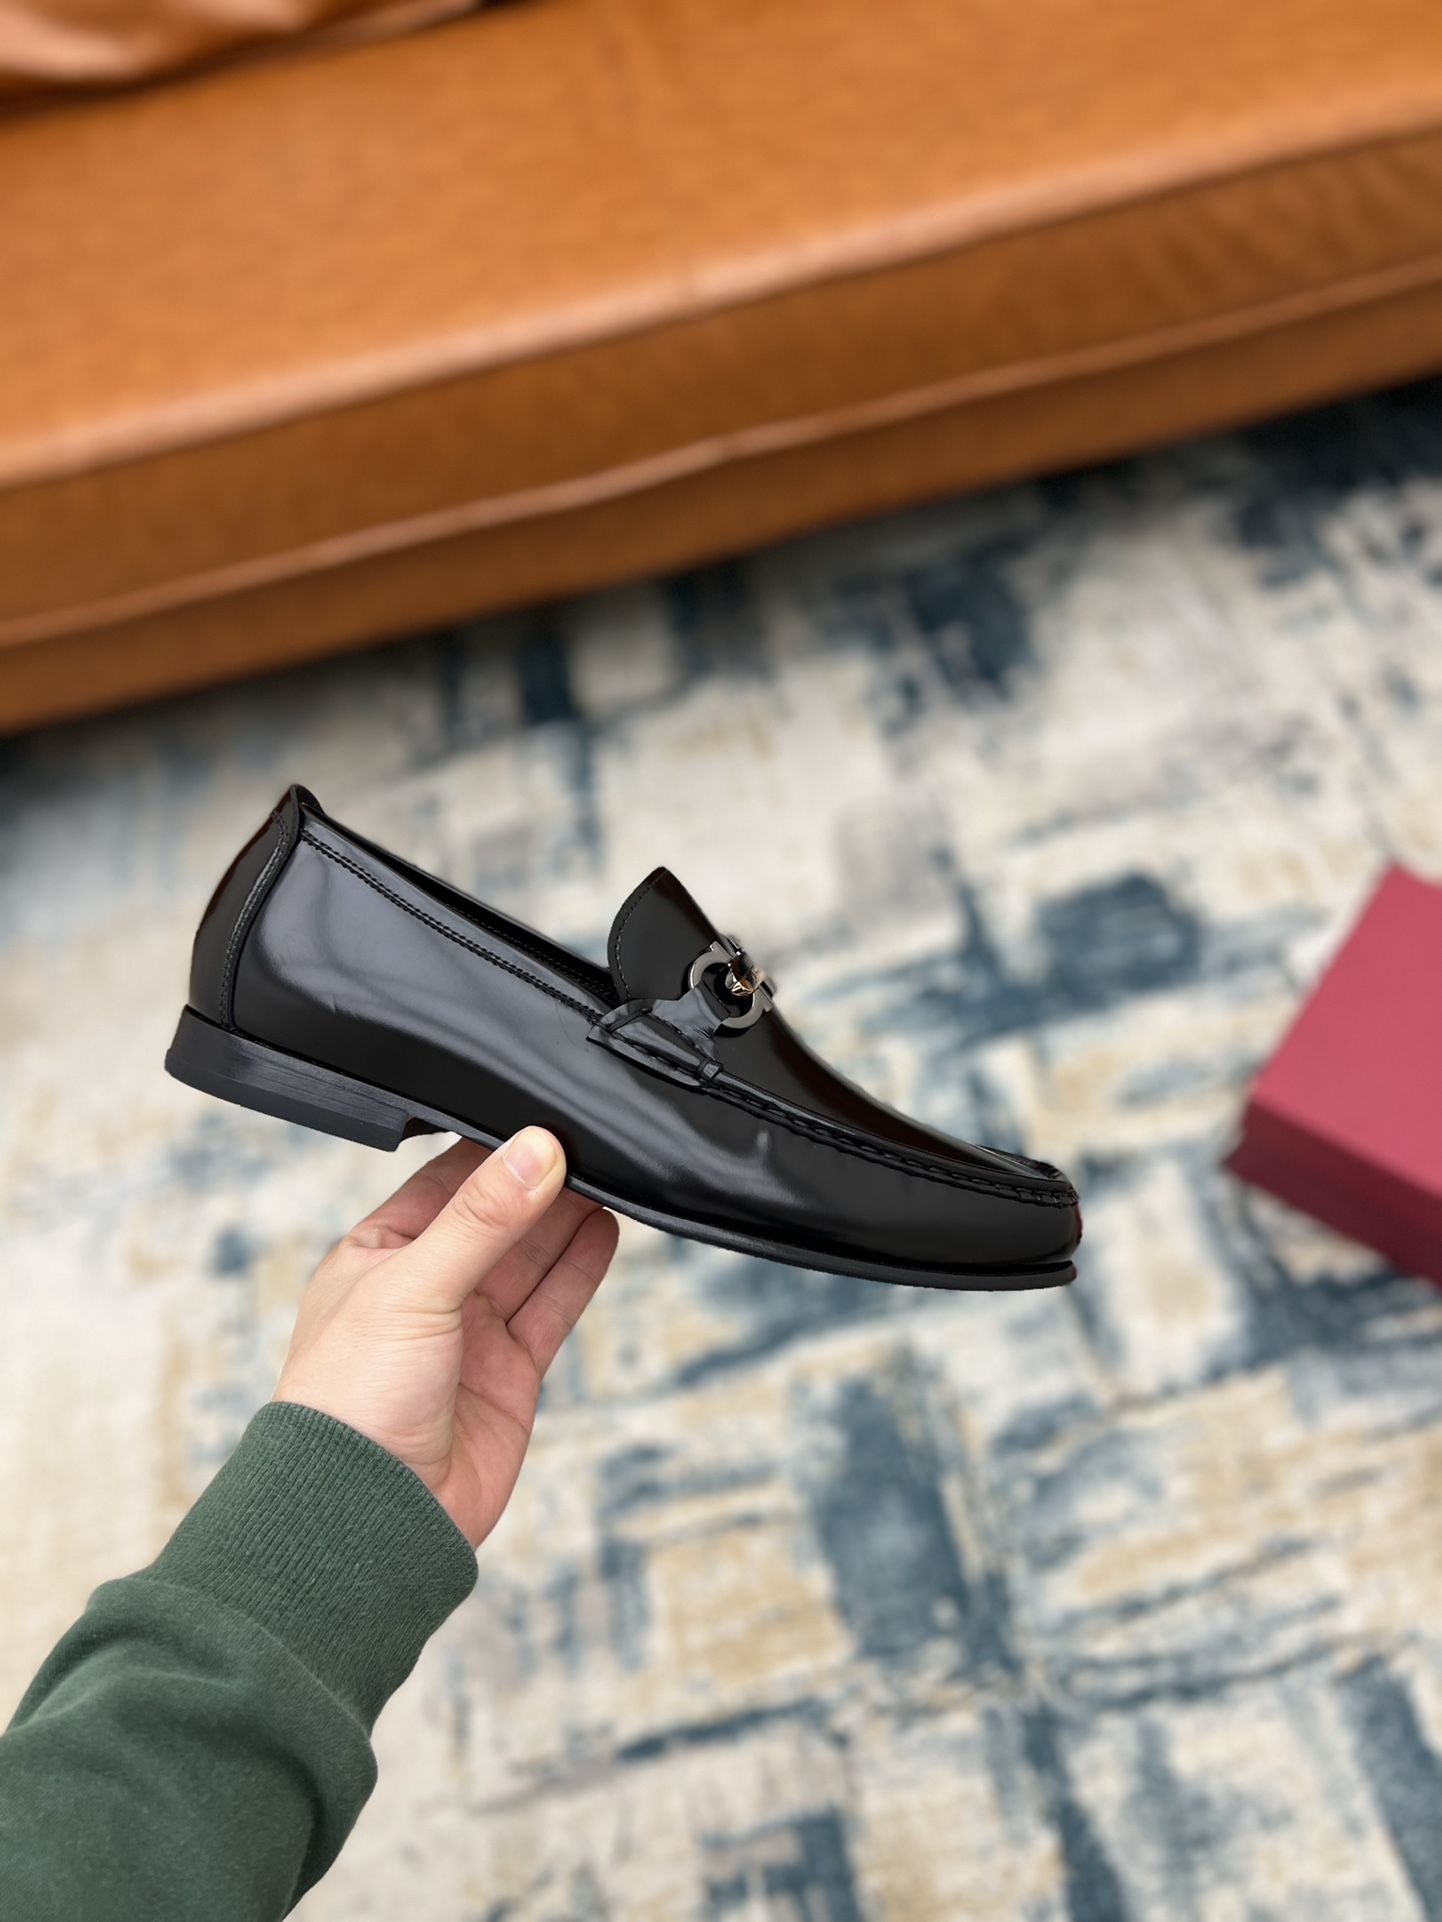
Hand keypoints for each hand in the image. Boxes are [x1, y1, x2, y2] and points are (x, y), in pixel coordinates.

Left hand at [274, 1130, 616, 1546]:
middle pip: (497, 1217)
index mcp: (378, 1255)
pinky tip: (607, 1231)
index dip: (495, 1149)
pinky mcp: (509, 1374)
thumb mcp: (413, 1287)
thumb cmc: (350, 1404)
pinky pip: (552, 1308)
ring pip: (531, 1259)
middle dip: (541, 1180)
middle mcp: (425, 1289)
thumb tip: (536, 1150)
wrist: (368, 1520)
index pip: (445, 1182)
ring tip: (612, 1171)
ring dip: (568, 1218)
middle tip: (592, 1137)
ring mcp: (470, 1332)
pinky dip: (580, 1270)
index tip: (544, 1114)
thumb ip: (481, 1218)